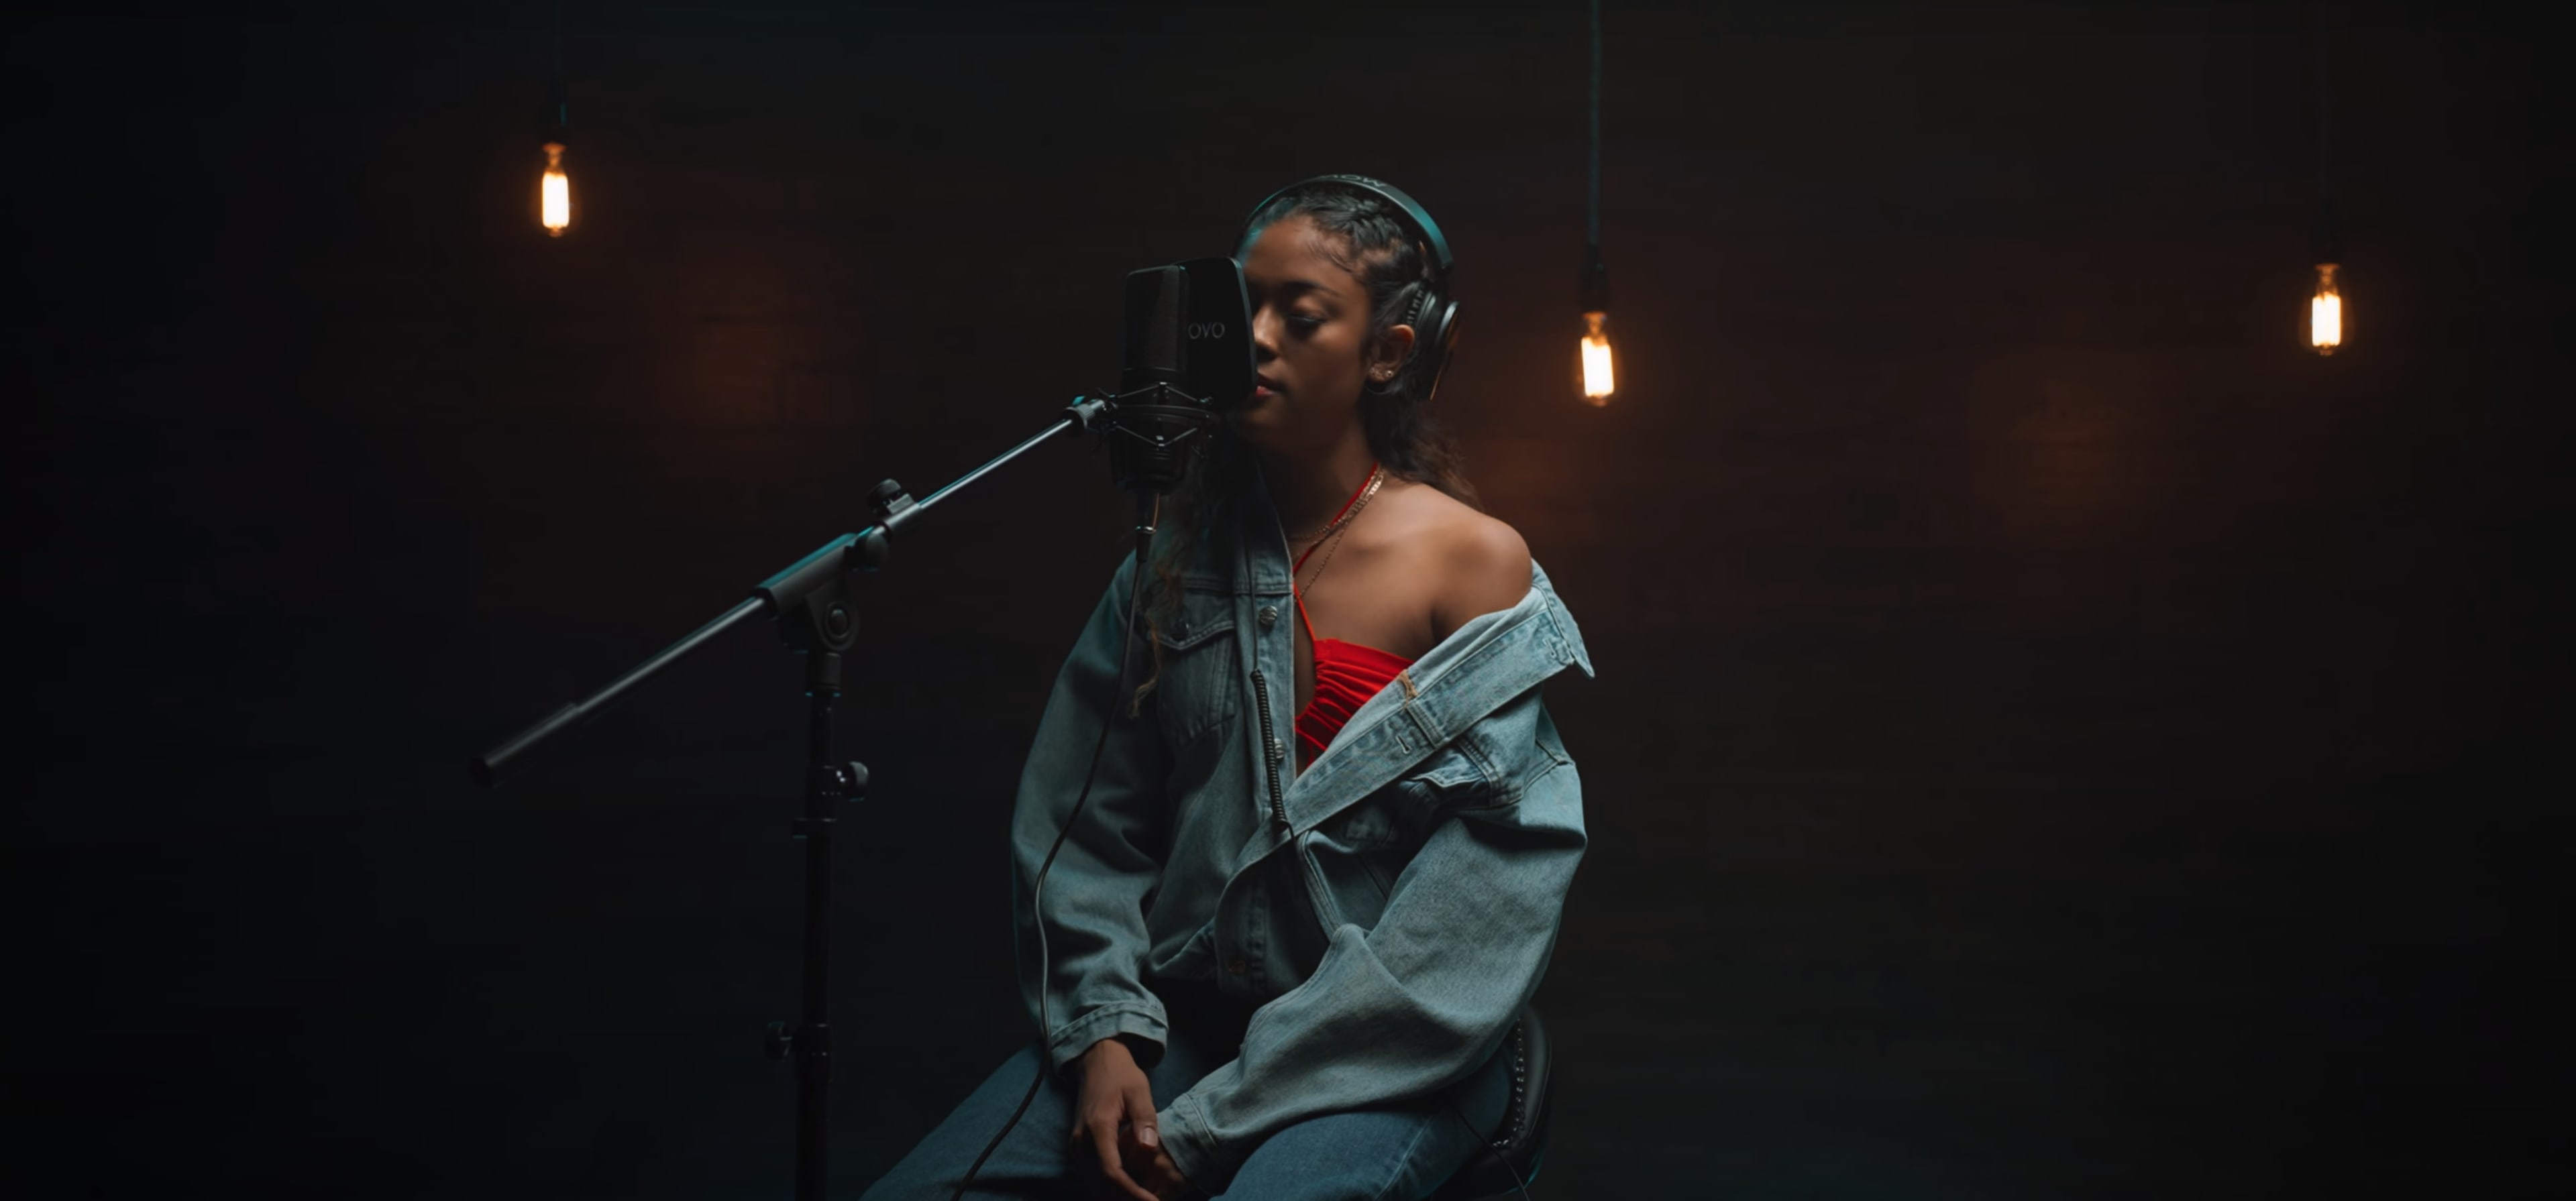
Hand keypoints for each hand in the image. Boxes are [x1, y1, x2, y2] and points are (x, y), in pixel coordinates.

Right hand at [1071, 1037, 1194, 1200]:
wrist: (1096, 1062)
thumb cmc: (1121, 1075)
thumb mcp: (1139, 1090)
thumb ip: (1145, 1118)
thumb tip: (1149, 1147)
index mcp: (1097, 1127)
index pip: (1111, 1172)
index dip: (1132, 1193)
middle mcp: (1081, 1141)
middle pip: (1100, 1185)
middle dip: (1125, 1199)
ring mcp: (1076, 1146)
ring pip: (1092, 1184)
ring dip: (1116, 1196)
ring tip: (1143, 1198)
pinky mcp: (1077, 1148)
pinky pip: (1089, 1177)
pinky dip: (1107, 1188)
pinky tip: (1128, 1190)